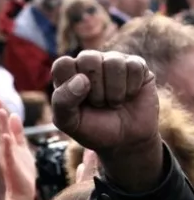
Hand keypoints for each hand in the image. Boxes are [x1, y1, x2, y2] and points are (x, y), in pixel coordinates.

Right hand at [0, 97, 36, 199]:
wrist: (22, 192)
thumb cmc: (22, 170)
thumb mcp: (21, 147)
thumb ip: (17, 132)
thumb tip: (13, 114)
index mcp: (8, 142)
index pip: (4, 123)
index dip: (1, 109)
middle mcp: (5, 147)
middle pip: (1, 127)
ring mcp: (7, 156)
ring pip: (4, 138)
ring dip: (2, 125)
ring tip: (1, 112)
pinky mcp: (11, 166)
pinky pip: (9, 154)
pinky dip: (7, 145)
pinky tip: (5, 136)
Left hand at [51, 51, 161, 190]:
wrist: (125, 141)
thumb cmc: (93, 129)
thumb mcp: (69, 123)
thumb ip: (63, 102)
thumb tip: (81, 79)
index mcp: (68, 74)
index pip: (62, 64)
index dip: (70, 85)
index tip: (78, 103)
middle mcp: (89, 64)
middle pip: (88, 58)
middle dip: (95, 89)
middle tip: (98, 103)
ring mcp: (113, 62)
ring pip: (113, 62)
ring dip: (114, 91)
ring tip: (113, 102)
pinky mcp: (136, 65)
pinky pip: (134, 66)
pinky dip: (131, 88)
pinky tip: (129, 96)